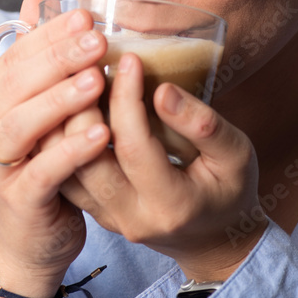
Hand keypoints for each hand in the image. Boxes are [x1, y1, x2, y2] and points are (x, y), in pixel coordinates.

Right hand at [0, 0, 110, 294]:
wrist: (33, 237)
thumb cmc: (44, 158)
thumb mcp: (43, 104)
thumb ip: (39, 54)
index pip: (16, 56)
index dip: (50, 34)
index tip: (87, 14)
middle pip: (16, 84)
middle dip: (58, 58)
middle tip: (98, 39)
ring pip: (21, 125)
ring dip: (60, 100)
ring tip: (98, 81)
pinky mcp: (16, 200)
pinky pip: (43, 171)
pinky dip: (71, 150)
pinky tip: (102, 134)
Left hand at [58, 51, 267, 281]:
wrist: (215, 238)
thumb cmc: (230, 190)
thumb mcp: (236, 155)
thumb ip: (203, 125)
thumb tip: (162, 90)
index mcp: (171, 204)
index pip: (134, 146)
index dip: (126, 99)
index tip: (128, 59)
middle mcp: (132, 217)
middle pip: (89, 160)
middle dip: (82, 107)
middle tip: (85, 63)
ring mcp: (109, 219)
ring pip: (68, 169)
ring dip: (64, 123)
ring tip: (72, 78)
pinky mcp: (96, 212)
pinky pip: (68, 175)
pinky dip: (61, 140)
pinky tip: (66, 105)